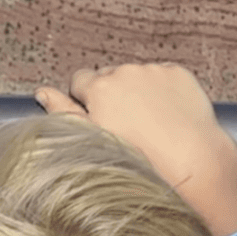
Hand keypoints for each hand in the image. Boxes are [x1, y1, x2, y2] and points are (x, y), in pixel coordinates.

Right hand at [34, 63, 236, 210]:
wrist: (193, 164)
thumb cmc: (139, 159)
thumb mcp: (91, 140)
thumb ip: (63, 112)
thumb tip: (42, 92)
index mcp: (98, 86)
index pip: (79, 80)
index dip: (87, 100)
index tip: (100, 118)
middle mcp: (125, 72)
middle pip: (109, 76)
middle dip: (113, 93)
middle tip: (126, 124)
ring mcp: (154, 71)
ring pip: (137, 76)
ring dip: (138, 91)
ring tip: (151, 122)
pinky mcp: (179, 74)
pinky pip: (163, 76)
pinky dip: (164, 89)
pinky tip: (168, 114)